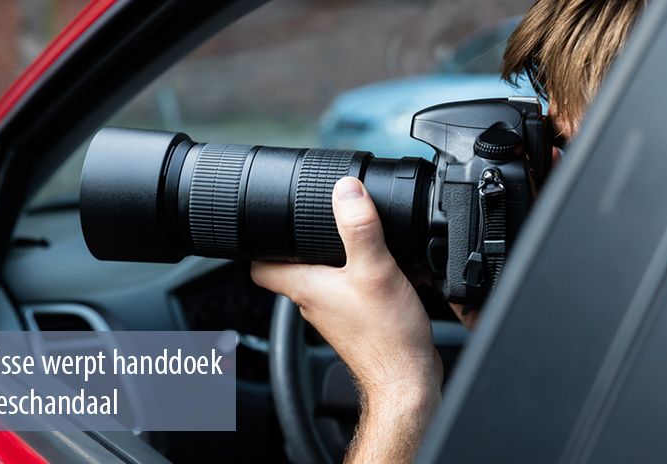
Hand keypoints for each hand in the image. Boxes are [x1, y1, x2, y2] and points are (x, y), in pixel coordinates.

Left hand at [252, 177, 440, 461]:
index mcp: (305, 287)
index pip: (259, 267)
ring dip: (333, 259)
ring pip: (322, 278)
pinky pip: (348, 290)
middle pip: (291, 268)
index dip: (258, 243)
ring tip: (352, 237)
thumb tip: (346, 190)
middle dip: (301, 244)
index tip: (266, 222)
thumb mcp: (374, 270)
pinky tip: (382, 267)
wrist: (408, 380)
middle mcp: (313, 302)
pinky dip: (359, 275)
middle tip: (315, 219)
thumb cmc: (387, 337)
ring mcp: (334, 313)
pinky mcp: (356, 321)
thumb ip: (360, 228)